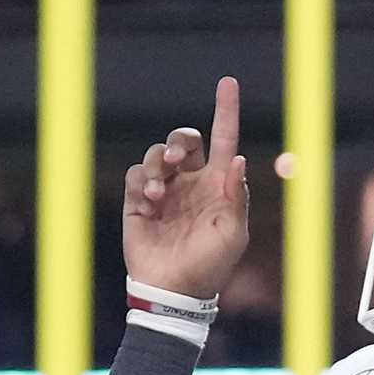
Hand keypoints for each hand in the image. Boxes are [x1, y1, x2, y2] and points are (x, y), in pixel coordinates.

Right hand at [122, 75, 250, 299]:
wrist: (173, 291)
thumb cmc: (209, 265)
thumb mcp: (233, 234)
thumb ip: (237, 197)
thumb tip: (237, 159)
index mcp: (218, 184)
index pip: (224, 139)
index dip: (226, 110)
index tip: (228, 83)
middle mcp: (191, 183)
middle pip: (186, 140)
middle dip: (181, 140)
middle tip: (178, 159)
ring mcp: (165, 192)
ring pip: (158, 154)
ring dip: (159, 163)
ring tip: (160, 190)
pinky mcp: (138, 203)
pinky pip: (136, 175)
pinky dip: (141, 180)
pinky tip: (149, 199)